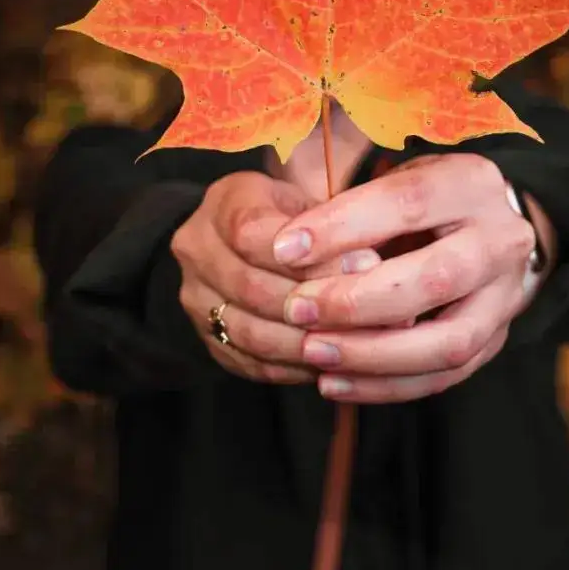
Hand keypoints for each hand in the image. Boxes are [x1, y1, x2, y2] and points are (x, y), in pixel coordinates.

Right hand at [172, 171, 381, 384]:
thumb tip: (371, 265)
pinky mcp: (209, 339)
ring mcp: (196, 300)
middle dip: (314, 303)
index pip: (253, 234)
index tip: (363, 265)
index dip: (309, 255)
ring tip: (354, 343)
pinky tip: (331, 362)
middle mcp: (197, 251)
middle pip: (252, 287)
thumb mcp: (307, 202)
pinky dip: (294, 367)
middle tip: (368, 312)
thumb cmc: (288, 218)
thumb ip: (330, 228)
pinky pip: (251, 363)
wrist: (240, 243)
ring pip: (251, 332)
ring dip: (306, 342)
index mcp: (223, 204)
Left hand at [270, 153, 553, 403]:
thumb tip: (292, 253)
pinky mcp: (496, 339)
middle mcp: (502, 240)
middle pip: (436, 279)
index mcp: (471, 183)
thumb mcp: (395, 181)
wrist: (489, 226)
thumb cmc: (425, 201)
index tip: (285, 249)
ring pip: (449, 341)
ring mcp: (507, 296)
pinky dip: (386, 386)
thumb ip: (354, 211)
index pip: (407, 203)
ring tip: (313, 352)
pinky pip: (445, 376)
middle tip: (297, 308)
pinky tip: (335, 382)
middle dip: (358, 301)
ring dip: (373, 354)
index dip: (342, 227)